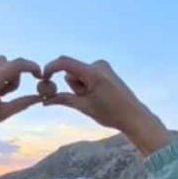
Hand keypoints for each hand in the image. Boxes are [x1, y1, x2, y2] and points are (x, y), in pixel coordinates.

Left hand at [0, 53, 41, 163]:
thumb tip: (41, 97)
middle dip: (15, 78)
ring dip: (4, 73)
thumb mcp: (4, 113)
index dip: (33, 67)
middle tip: (6, 95)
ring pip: (0, 61)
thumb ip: (24, 102)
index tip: (39, 75)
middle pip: (11, 64)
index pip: (18, 64)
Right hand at [42, 56, 169, 155]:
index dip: (51, 68)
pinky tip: (99, 96)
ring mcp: (103, 66)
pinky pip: (87, 74)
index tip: (43, 78)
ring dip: (80, 86)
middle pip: (72, 71)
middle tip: (86, 100)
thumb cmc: (110, 113)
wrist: (134, 116)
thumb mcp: (83, 107)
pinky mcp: (105, 69)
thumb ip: (63, 99)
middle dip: (73, 86)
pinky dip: (87, 84)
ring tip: (95, 99)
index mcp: (93, 73)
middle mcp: (98, 65)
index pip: (65, 62)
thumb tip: (44, 100)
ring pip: (79, 74)